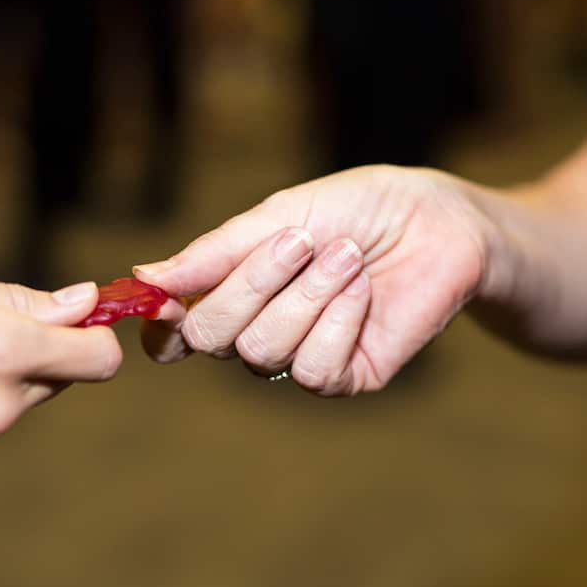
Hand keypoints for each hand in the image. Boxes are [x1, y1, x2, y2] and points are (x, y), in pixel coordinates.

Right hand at [134, 166, 490, 394]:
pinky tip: (362, 291)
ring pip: (261, 352)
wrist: (442, 222)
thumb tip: (143, 278)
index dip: (163, 322)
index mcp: (234, 292)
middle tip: (300, 240)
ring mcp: (300, 358)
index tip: (167, 297)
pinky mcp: (346, 377)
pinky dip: (336, 322)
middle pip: (211, 338)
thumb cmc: (363, 209)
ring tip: (347, 256)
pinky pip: (312, 369)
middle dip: (250, 283)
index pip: (175, 333)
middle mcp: (259, 332)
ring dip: (304, 295)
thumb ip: (215, 252)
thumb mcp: (283, 214)